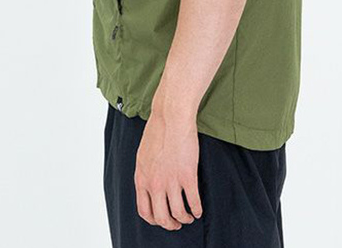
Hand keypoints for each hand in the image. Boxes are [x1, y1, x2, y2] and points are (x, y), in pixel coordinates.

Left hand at [134, 110, 202, 230]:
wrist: (171, 117)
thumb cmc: (158, 130)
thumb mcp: (143, 155)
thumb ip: (145, 173)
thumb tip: (149, 184)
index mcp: (142, 178)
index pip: (145, 211)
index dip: (154, 220)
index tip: (162, 220)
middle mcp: (155, 184)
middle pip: (161, 217)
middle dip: (170, 225)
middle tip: (176, 225)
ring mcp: (171, 181)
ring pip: (178, 213)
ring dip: (184, 219)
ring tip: (189, 217)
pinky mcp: (187, 175)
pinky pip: (193, 201)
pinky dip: (197, 209)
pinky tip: (198, 210)